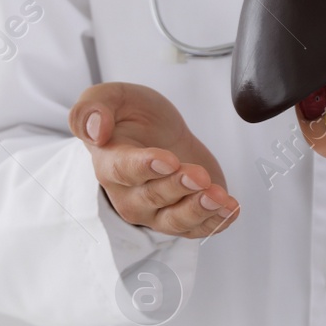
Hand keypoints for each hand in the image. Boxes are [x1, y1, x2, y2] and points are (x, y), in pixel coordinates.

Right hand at [69, 82, 239, 238]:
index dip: (146, 167)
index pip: (124, 171)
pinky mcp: (182, 214)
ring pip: (176, 220)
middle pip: (154, 198)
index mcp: (110, 163)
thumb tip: (96, 129)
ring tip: (221, 198)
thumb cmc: (130, 115)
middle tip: (200, 176)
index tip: (168, 160)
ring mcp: (156, 210)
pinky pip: (197, 228)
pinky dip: (216, 222)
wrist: (155, 131)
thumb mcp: (112, 97)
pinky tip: (231, 209)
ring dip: (200, 211)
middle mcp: (129, 194)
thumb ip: (94, 107)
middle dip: (180, 187)